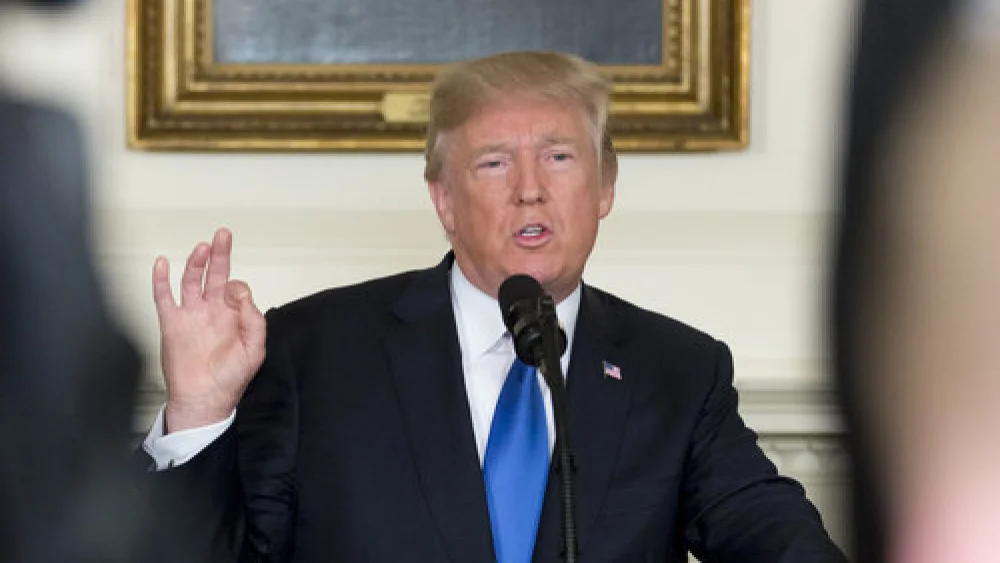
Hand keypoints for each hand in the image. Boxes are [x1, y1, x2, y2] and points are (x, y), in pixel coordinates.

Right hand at [152, 228, 265, 432]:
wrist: (203, 399)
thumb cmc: (229, 378)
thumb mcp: (254, 350)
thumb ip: (254, 321)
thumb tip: (244, 296)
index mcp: (233, 316)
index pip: (236, 288)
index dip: (238, 287)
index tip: (236, 297)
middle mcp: (212, 312)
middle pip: (215, 275)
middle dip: (220, 254)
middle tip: (223, 235)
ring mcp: (191, 315)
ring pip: (191, 280)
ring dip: (196, 262)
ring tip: (202, 248)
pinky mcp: (171, 323)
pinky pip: (164, 297)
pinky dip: (161, 280)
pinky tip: (163, 264)